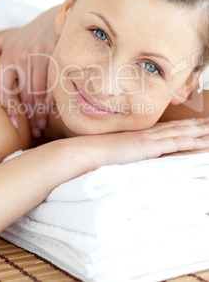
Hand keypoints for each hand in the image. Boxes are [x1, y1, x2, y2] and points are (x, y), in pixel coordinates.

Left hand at [0, 6, 58, 136]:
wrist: (53, 19)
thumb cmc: (26, 33)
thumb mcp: (3, 40)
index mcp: (8, 56)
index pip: (3, 88)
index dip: (7, 109)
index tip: (14, 125)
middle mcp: (23, 56)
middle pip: (24, 94)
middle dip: (29, 115)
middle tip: (33, 130)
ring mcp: (41, 56)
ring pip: (40, 91)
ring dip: (41, 111)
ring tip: (41, 125)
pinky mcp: (57, 56)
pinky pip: (54, 83)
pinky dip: (53, 99)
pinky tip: (52, 109)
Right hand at [79, 117, 208, 167]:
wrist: (86, 152)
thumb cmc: (96, 154)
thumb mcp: (114, 152)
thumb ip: (125, 153)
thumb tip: (130, 158)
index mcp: (140, 135)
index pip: (167, 129)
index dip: (183, 126)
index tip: (196, 124)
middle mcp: (147, 134)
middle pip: (177, 128)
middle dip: (196, 125)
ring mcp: (149, 139)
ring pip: (180, 133)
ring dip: (198, 132)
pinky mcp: (148, 148)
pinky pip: (175, 144)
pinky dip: (190, 143)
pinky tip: (202, 143)